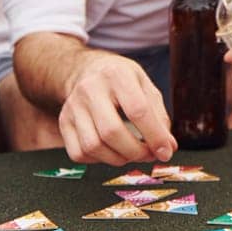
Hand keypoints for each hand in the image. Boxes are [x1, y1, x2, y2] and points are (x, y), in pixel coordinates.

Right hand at [59, 52, 176, 165]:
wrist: (88, 71)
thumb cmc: (122, 80)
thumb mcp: (145, 86)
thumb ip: (159, 116)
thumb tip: (167, 148)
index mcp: (117, 75)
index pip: (137, 110)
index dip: (154, 136)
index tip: (166, 151)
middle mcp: (90, 89)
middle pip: (111, 132)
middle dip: (135, 152)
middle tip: (149, 154)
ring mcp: (73, 106)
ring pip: (93, 146)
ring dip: (118, 159)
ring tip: (132, 153)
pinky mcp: (64, 122)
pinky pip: (79, 153)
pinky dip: (99, 160)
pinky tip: (111, 151)